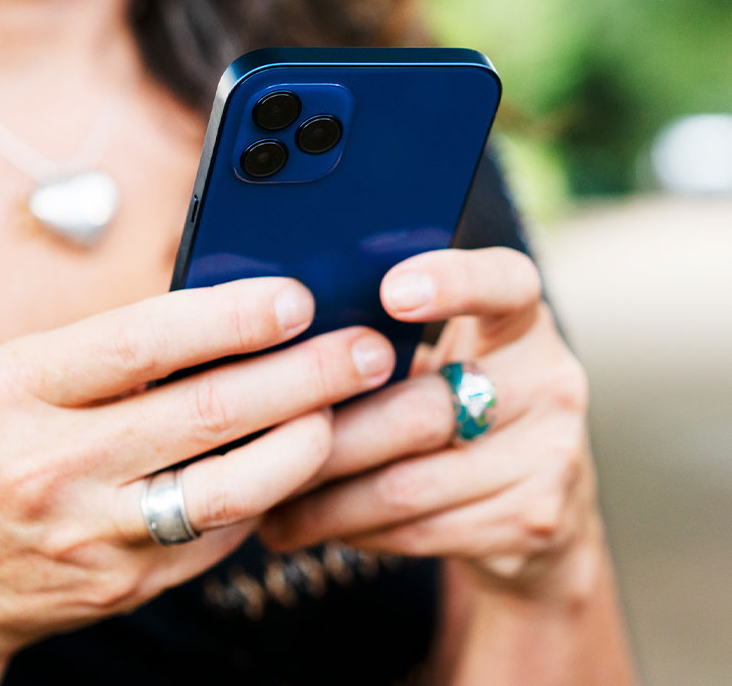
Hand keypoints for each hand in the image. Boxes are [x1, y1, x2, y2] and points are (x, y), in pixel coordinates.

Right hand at [0, 278, 394, 671]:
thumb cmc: (2, 437)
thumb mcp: (36, 375)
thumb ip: (126, 350)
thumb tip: (243, 317)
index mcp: (27, 388)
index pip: (143, 342)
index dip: (231, 319)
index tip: (298, 300)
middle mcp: (57, 464)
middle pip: (208, 414)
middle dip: (305, 377)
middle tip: (367, 351)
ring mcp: (96, 534)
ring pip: (230, 491)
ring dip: (305, 444)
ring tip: (348, 410)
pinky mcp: (129, 583)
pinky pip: (221, 535)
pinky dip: (270, 493)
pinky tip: (298, 460)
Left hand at [260, 248, 599, 600]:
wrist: (539, 499)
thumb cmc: (459, 404)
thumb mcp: (444, 357)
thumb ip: (391, 341)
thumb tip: (283, 341)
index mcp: (521, 322)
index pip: (505, 283)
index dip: (453, 282)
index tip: (390, 292)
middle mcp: (549, 380)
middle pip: (424, 408)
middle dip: (331, 434)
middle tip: (263, 442)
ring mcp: (550, 454)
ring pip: (408, 483)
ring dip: (324, 498)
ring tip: (264, 498)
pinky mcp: (532, 518)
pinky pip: (419, 529)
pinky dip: (354, 530)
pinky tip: (312, 525)